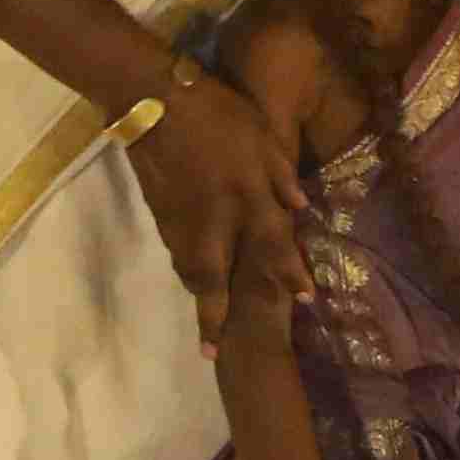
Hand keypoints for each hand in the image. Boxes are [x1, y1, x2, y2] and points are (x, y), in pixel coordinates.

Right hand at [120, 71, 307, 335]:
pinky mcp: (159, 216)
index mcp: (245, 196)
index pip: (273, 245)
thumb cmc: (219, 113)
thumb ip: (282, 175)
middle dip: (214, 318)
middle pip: (214, 279)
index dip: (290, 274)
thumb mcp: (262, 135)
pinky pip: (177, 254)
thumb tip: (302, 209)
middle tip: (213, 354)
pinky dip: (187, 273)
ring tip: (208, 326)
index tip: (305, 301)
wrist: (154, 105)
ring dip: (200, 299)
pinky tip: (195, 280)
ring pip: (190, 271)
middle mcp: (213, 219)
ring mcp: (181, 222)